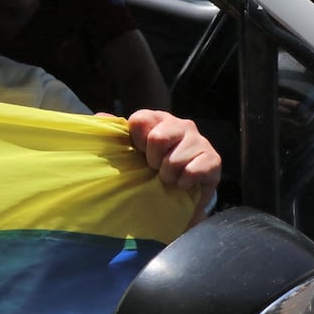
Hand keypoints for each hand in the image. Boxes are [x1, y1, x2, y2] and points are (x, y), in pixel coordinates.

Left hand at [125, 109, 221, 228]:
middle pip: (157, 138)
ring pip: (174, 159)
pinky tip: (183, 184)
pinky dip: (183, 183)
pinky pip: (192, 172)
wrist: (180, 195)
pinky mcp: (213, 159)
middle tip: (155, 168)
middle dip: (153, 161)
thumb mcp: (133, 153)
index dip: (136, 141)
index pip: (140, 119)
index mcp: (158, 119)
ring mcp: (199, 140)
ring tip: (169, 179)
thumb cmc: (153, 170)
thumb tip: (99, 118)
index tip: (140, 153)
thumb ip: (116, 135)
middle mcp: (180, 125)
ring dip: (168, 176)